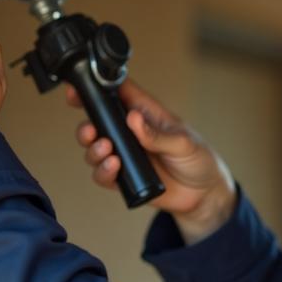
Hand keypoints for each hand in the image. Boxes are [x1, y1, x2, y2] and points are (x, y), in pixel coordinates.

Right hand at [70, 81, 235, 243]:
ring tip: (107, 150)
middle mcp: (130, 132)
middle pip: (96, 122)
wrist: (203, 193)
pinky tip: (114, 168)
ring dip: (93, 150)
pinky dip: (102, 172)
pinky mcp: (124, 177)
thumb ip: (157, 134)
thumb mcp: (183, 142)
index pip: (116, 93)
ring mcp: (125, 155)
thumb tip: (133, 119)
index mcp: (144, 113)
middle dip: (86, 126)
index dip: (95, 88)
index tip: (78, 89)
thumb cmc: (198, 159)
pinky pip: (103, 175)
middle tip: (92, 131)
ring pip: (94, 149)